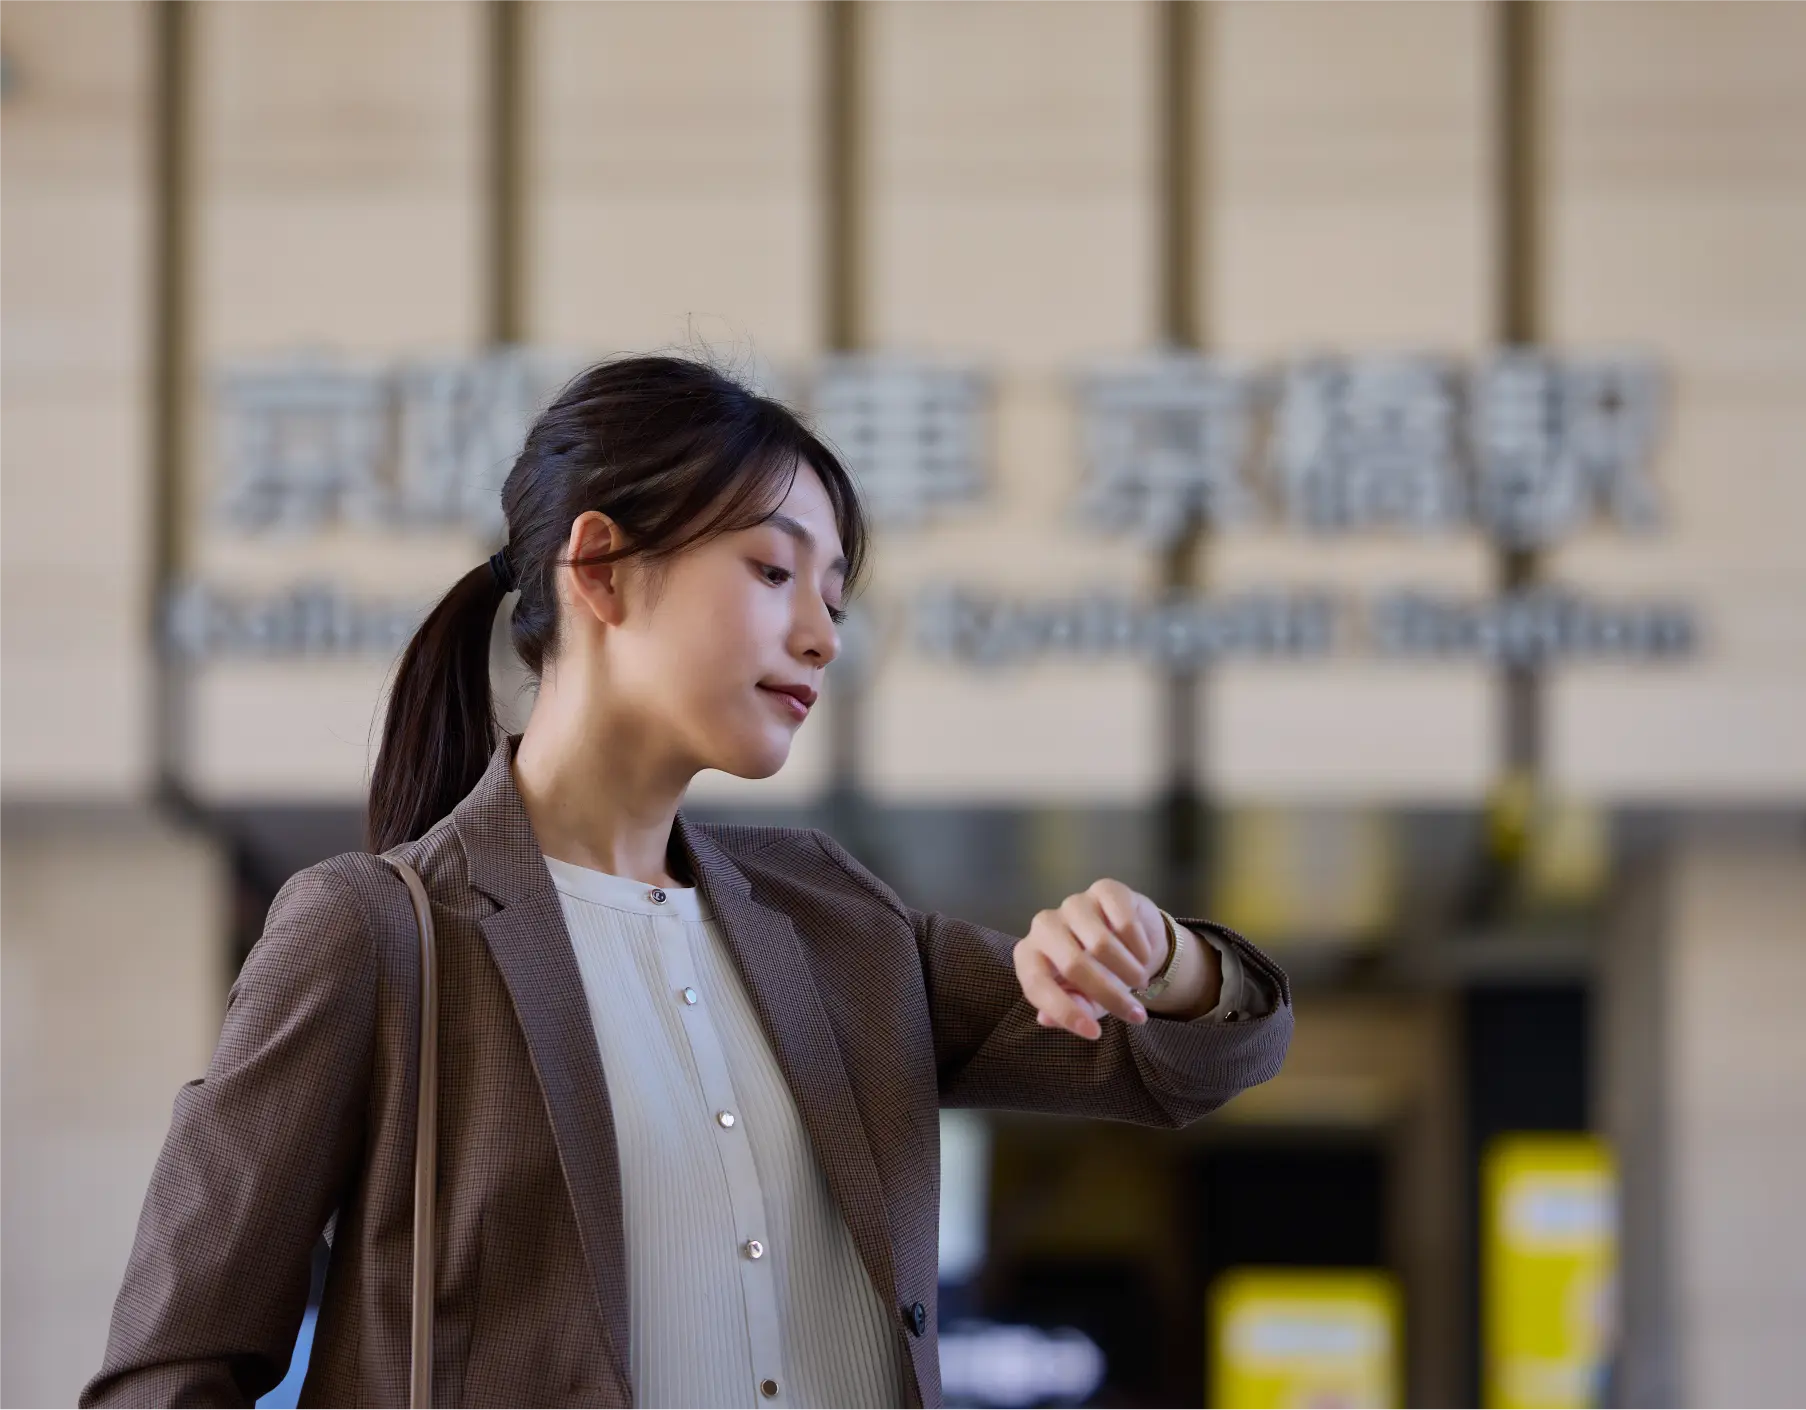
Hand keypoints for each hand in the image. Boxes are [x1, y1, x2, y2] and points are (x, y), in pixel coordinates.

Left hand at [1012, 880, 1168, 1040]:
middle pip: (1073, 965)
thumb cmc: (1099, 976)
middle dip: (1110, 995)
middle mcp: (1044, 925)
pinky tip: (1143, 955)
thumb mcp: (1083, 999)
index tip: (1095, 1033)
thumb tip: (1045, 1019)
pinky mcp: (1104, 889)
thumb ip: (1067, 1008)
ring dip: (1129, 971)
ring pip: (1102, 944)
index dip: (1065, 1012)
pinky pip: (1125, 922)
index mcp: (1030, 955)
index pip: (1037, 985)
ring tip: (1139, 981)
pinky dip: (1140, 948)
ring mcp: (1073, 904)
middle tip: (1136, 1015)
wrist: (1129, 941)